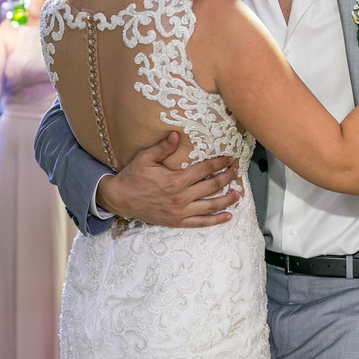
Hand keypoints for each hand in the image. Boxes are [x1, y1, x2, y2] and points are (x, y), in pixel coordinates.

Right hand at [95, 132, 239, 227]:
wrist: (121, 199)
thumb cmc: (133, 177)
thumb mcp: (145, 158)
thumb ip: (163, 147)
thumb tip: (176, 135)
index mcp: (176, 180)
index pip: (203, 169)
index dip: (218, 163)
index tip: (229, 160)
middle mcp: (181, 197)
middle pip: (211, 186)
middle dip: (226, 178)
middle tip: (236, 173)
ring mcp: (180, 211)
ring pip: (210, 205)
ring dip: (226, 199)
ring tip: (238, 194)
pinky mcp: (177, 221)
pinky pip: (201, 222)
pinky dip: (215, 220)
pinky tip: (228, 216)